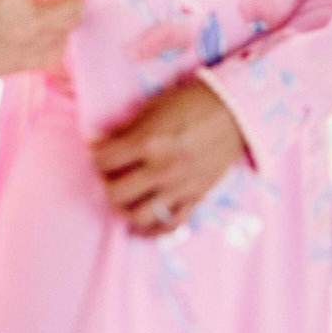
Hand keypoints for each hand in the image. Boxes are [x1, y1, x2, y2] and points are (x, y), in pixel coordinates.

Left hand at [90, 78, 248, 237]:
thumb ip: (128, 129)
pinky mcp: (196, 197)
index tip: (99, 153)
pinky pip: (170, 225)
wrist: (235, 111)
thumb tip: (102, 144)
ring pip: (139, 216)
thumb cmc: (191, 102)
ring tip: (125, 199)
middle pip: (116, 193)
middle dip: (106, 184)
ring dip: (125, 209)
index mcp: (148, 142)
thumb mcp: (154, 107)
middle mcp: (161, 169)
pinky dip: (153, 230)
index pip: (104, 160)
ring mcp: (179, 187)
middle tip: (109, 176)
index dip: (96, 156)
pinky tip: (143, 225)